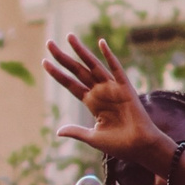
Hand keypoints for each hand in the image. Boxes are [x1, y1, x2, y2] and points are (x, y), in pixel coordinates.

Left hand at [43, 35, 171, 173]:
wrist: (139, 147)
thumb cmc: (119, 144)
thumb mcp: (93, 137)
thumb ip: (76, 131)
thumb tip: (58, 131)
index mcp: (91, 102)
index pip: (70, 84)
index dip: (57, 73)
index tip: (44, 62)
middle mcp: (99, 91)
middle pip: (77, 70)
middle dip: (63, 57)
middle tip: (49, 43)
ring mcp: (111, 88)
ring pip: (93, 65)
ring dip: (81, 51)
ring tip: (69, 37)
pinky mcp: (125, 87)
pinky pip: (116, 69)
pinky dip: (109, 56)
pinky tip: (101, 43)